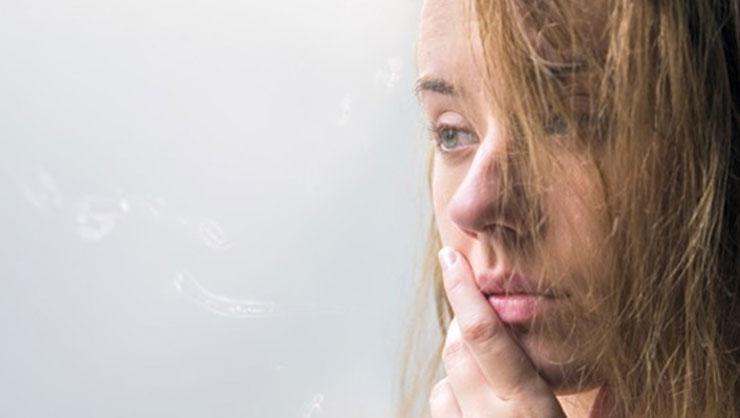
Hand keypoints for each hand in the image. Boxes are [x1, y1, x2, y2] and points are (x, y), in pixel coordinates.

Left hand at [429, 247, 565, 417]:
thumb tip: (538, 340)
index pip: (484, 334)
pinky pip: (441, 408)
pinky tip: (478, 408)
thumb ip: (551, 379)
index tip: (450, 258)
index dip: (463, 291)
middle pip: (457, 350)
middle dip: (463, 326)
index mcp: (529, 406)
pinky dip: (453, 399)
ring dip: (460, 370)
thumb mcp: (567, 416)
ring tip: (491, 380)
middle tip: (480, 315)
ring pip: (443, 382)